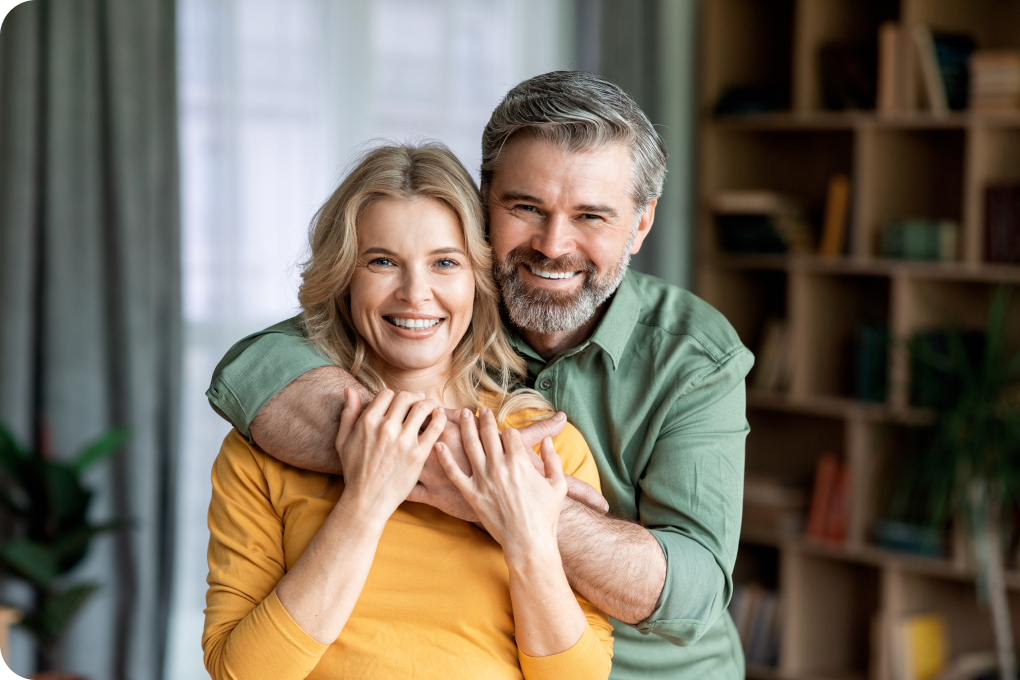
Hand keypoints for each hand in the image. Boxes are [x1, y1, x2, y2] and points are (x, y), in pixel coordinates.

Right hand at [336, 388, 445, 521]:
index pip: (387, 394)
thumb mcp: (343, 441)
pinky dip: (440, 417)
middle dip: (413, 396)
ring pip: (422, 408)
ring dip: (428, 404)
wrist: (367, 500)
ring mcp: (404, 441)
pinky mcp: (419, 454)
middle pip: (406, 397)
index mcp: (368, 422)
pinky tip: (439, 418)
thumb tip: (349, 390)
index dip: (395, 395)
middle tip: (419, 401)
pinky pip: (435, 427)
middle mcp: (386, 428)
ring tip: (431, 408)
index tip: (401, 402)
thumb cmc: (355, 471)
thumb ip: (348, 414)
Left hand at [407, 411, 608, 517]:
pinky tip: (437, 446)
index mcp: (520, 461)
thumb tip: (548, 441)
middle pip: (487, 434)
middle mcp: (499, 466)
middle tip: (476, 410)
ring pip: (469, 446)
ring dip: (464, 428)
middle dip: (482, 419)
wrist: (529, 542)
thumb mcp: (558, 484)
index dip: (505, 428)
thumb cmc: (546, 515)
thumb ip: (553, 459)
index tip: (499, 424)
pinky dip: (444, 459)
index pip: (509, 433)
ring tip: (460, 416)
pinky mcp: (471, 495)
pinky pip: (454, 473)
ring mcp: (483, 480)